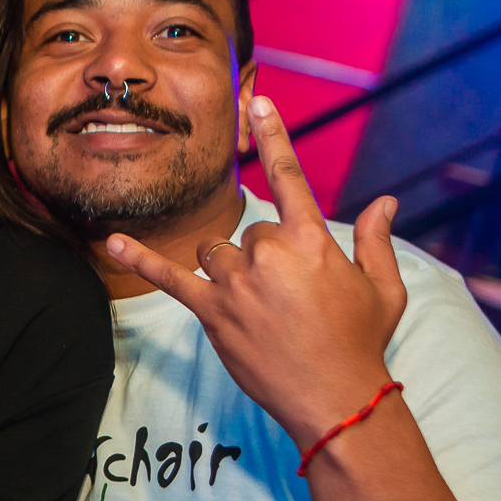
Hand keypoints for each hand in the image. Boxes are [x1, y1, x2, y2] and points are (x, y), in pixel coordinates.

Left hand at [105, 95, 407, 445]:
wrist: (337, 398)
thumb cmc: (362, 343)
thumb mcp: (384, 288)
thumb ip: (378, 241)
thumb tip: (386, 202)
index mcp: (311, 240)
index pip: (289, 176)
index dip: (273, 136)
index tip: (257, 101)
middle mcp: (270, 254)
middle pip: (250, 230)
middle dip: (264, 256)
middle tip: (289, 299)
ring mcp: (236, 283)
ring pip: (216, 252)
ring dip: (230, 270)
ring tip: (258, 307)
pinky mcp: (212, 312)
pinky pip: (170, 279)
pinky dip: (140, 260)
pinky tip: (113, 244)